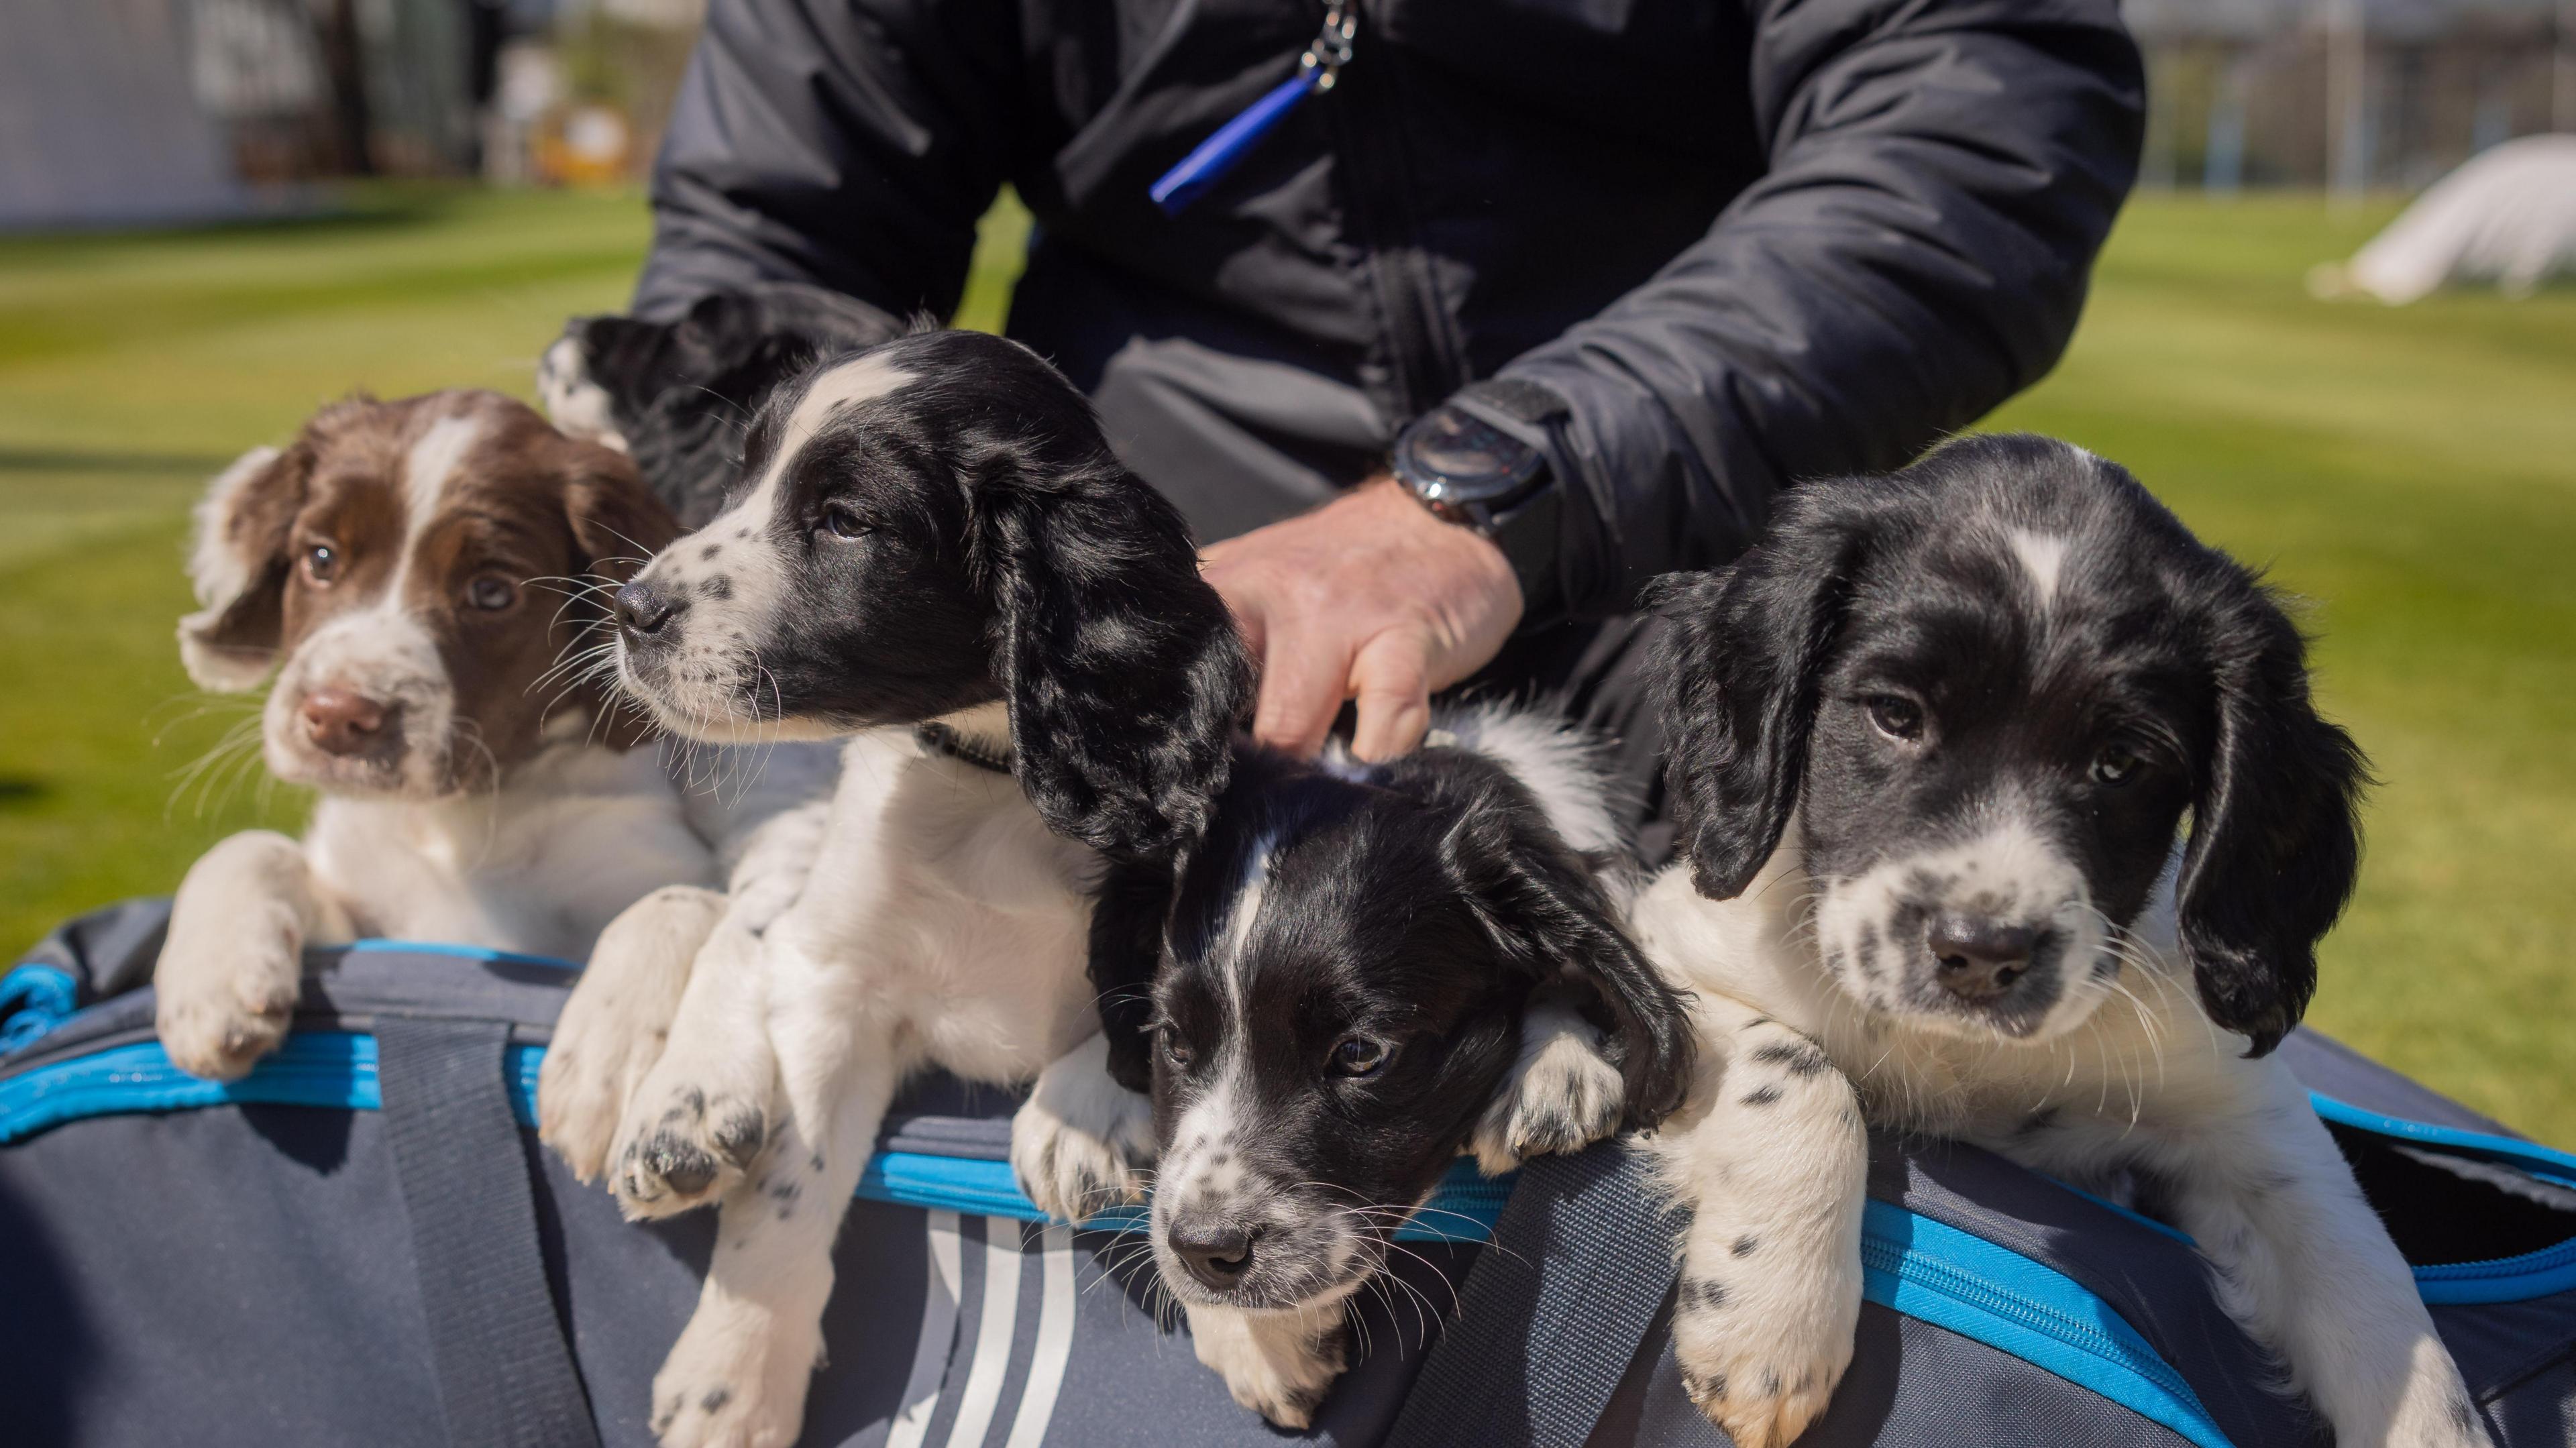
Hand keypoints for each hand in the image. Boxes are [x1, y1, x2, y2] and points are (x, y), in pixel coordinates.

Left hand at [1201, 476, 1521, 760]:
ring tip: (1307, 791)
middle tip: (1249, 795)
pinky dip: (1378, 752)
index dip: (1178, 732)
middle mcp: (1272, 593)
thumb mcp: (1262, 584)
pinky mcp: (1407, 637)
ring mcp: (1341, 615)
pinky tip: (1374, 757)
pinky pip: (1385, 715)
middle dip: (1233, 768)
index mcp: (1226, 586)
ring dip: (1298, 773)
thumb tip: (1179, 725)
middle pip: (1220, 705)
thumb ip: (1222, 638)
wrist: (1438, 513)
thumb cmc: (1340, 571)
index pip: (1174, 669)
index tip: (1186, 772)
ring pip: (1291, 721)